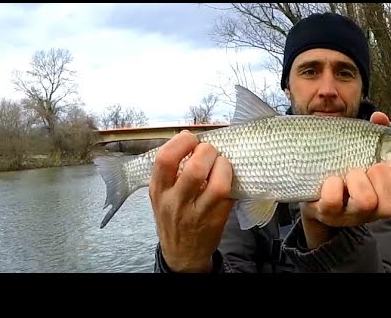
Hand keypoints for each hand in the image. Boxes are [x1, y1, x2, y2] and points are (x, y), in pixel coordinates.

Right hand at [149, 130, 233, 271]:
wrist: (181, 253)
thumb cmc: (172, 216)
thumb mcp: (161, 194)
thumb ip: (170, 169)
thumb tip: (189, 138)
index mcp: (159, 190)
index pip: (165, 159)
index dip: (181, 142)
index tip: (190, 138)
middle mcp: (176, 202)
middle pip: (196, 169)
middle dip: (208, 151)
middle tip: (210, 151)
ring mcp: (198, 213)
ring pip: (218, 184)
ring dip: (224, 166)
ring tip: (221, 163)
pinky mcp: (217, 220)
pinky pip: (230, 194)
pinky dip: (232, 181)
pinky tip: (227, 178)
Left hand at [300, 112, 390, 247]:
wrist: (314, 187)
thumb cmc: (346, 167)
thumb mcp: (364, 151)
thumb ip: (378, 134)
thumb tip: (379, 117)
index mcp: (385, 198)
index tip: (388, 163)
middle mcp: (370, 212)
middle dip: (381, 177)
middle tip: (368, 167)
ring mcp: (348, 213)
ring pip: (366, 202)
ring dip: (358, 180)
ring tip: (349, 174)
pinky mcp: (326, 212)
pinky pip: (332, 200)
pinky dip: (332, 185)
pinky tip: (330, 179)